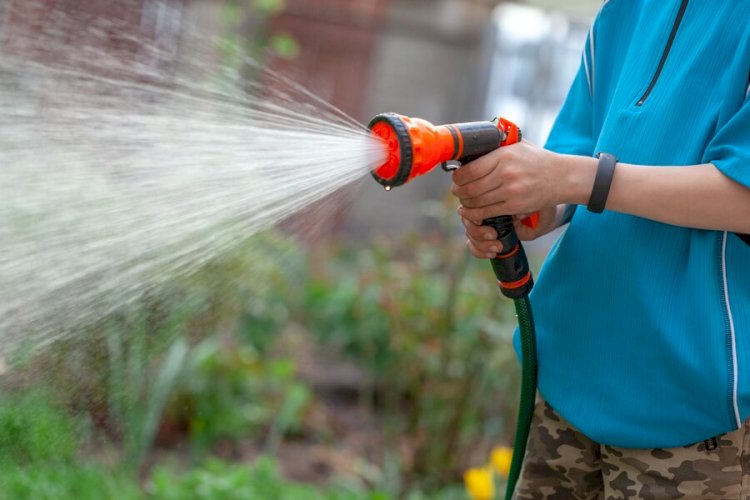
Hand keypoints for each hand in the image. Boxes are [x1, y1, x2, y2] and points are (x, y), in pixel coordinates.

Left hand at [450, 141, 565, 220]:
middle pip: (470, 188)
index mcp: (503, 156)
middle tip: (456, 191)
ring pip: (476, 202)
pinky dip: (475, 214)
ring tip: (464, 200)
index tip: (456, 178)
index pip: (470, 170)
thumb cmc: (537, 160)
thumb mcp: (517, 145)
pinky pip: (487, 213)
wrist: (562, 177)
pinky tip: (471, 211)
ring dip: (465, 203)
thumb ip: (496, 145)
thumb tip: (470, 147)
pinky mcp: (515, 206)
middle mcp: (506, 173)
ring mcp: (510, 191)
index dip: (457, 177)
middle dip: (458, 192)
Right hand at [459, 206, 559, 257]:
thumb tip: (517, 215)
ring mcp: (484, 223)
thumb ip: (527, 207)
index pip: (473, 204)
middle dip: (477, 231)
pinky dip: (479, 251)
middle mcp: (485, 208)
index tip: (484, 223)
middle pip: (467, 220)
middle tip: (493, 236)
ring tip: (497, 248)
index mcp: (494, 196)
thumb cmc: (541, 206)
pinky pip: (473, 245)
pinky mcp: (486, 237)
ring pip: (469, 233)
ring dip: (480, 243)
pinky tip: (492, 253)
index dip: (474, 215)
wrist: (544, 217)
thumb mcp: (537, 204)